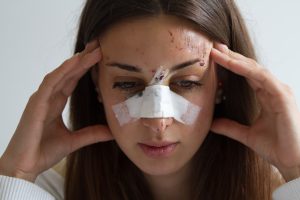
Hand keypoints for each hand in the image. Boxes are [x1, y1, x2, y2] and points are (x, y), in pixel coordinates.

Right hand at [0, 40, 113, 181]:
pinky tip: (75, 63)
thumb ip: (92, 134)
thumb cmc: (43, 152)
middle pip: (68, 73)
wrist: (25, 166)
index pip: (73, 80)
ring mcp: (41, 99)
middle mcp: (49, 97)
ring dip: (76, 62)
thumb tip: (112, 131)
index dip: (86, 68)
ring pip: (60, 74)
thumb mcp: (75, 141)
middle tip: (98, 46)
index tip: (101, 58)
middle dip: (83, 59)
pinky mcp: (36, 104)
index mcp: (56, 103)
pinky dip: (62, 72)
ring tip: (91, 51)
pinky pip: (50, 83)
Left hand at [210, 43, 299, 181]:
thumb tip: (212, 123)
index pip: (246, 75)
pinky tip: (232, 63)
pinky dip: (246, 69)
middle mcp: (273, 90)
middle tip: (214, 48)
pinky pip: (262, 77)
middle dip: (231, 57)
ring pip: (254, 69)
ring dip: (235, 59)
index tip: (214, 58)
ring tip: (218, 52)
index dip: (231, 65)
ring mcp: (279, 91)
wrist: (294, 162)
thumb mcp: (246, 135)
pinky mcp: (282, 96)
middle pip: (249, 68)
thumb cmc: (277, 147)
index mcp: (266, 96)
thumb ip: (230, 127)